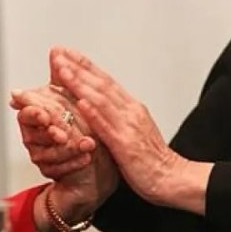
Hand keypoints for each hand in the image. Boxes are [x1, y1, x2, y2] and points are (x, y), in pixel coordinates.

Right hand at [9, 85, 95, 178]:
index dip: (33, 113)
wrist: (95, 156)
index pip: (26, 113)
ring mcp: (41, 155)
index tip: (45, 115)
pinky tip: (86, 158)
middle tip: (63, 134)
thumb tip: (57, 51)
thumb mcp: (75, 97)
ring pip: (46, 154)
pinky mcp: (52, 172)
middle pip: (33, 135)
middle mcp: (34, 135)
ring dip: (68, 149)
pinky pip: (57, 170)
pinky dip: (74, 164)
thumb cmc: (83, 124)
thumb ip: (63, 76)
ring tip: (87, 143)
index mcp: (37, 114)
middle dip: (50, 133)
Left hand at [49, 47, 211, 213]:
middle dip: (78, 67)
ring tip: (62, 70)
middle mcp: (130, 111)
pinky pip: (107, 127)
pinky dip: (94, 113)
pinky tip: (80, 103)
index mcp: (132, 107)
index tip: (68, 53)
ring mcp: (128, 126)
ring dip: (80, 83)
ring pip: (101, 99)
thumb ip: (117, 117)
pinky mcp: (125, 145)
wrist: (172, 178)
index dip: (85, 65)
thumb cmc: (152, 160)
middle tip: (58, 53)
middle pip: (101, 83)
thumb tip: (98, 107)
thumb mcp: (133, 131)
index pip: (105, 80)